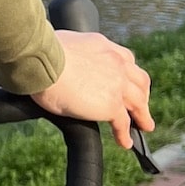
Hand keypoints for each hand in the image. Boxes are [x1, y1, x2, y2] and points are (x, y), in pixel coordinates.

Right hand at [30, 31, 154, 148]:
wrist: (41, 60)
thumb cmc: (42, 51)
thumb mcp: (66, 44)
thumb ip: (74, 53)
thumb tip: (61, 61)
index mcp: (104, 46)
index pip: (126, 60)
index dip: (128, 74)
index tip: (127, 81)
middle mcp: (116, 63)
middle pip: (140, 82)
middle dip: (142, 95)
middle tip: (140, 105)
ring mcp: (117, 85)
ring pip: (138, 104)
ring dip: (142, 116)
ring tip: (143, 126)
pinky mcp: (111, 106)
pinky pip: (123, 123)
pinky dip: (124, 134)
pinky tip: (124, 141)